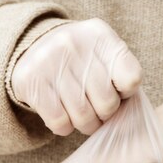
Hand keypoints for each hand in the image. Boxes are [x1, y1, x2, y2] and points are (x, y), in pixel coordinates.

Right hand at [11, 18, 142, 135]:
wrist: (32, 47)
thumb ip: (121, 73)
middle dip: (104, 115)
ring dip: (85, 124)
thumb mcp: (104, 54)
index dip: (126, 94)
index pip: (131, 79)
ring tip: (83, 116)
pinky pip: (59, 122)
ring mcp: (49, 62)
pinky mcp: (31, 82)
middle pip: (107, 103)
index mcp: (100, 35)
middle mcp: (73, 44)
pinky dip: (65, 127)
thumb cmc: (80, 59)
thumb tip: (127, 108)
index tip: (116, 92)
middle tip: (97, 111)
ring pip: (83, 116)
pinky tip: (64, 116)